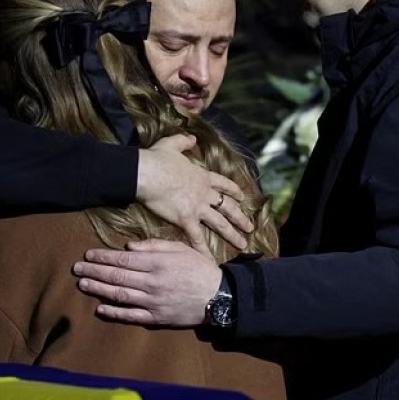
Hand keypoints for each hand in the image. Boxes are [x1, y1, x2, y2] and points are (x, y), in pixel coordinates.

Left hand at [73, 239, 221, 325]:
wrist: (219, 296)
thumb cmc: (199, 268)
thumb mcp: (180, 248)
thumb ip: (154, 246)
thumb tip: (128, 247)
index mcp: (157, 263)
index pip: (123, 259)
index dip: (103, 257)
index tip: (88, 255)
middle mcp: (152, 282)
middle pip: (117, 276)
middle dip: (95, 271)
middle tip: (77, 269)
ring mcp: (153, 302)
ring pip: (120, 295)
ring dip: (99, 289)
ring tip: (83, 285)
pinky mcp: (157, 318)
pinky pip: (131, 316)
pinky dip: (114, 312)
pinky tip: (100, 308)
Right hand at [136, 134, 252, 254]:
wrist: (148, 173)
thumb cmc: (157, 159)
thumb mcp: (172, 144)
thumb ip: (183, 141)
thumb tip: (192, 138)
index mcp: (202, 176)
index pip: (223, 184)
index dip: (233, 191)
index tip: (242, 197)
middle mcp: (204, 193)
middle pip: (228, 206)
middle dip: (240, 217)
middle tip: (250, 227)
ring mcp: (197, 207)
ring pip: (220, 223)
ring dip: (232, 234)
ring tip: (243, 243)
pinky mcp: (186, 219)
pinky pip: (197, 238)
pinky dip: (204, 250)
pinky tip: (211, 261)